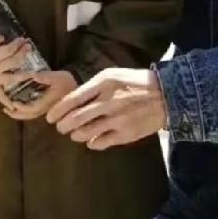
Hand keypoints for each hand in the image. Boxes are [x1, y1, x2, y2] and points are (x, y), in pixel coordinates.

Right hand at [0, 31, 33, 105]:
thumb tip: (3, 37)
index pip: (8, 50)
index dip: (17, 44)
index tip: (23, 39)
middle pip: (13, 62)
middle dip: (23, 54)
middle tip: (29, 47)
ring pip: (11, 78)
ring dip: (23, 74)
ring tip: (32, 70)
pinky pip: (0, 95)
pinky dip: (6, 101)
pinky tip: (14, 106)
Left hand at [3, 70, 77, 120]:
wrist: (78, 87)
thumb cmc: (67, 81)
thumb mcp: (55, 76)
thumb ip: (43, 76)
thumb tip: (32, 76)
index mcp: (47, 102)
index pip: (31, 108)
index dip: (21, 107)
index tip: (12, 102)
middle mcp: (46, 109)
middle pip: (29, 115)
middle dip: (16, 114)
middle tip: (5, 109)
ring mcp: (47, 110)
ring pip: (31, 116)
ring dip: (19, 114)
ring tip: (9, 110)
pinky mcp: (48, 108)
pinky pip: (34, 113)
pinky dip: (25, 112)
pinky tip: (20, 107)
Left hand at [47, 67, 166, 149]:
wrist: (166, 96)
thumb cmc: (135, 83)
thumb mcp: (112, 75)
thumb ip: (92, 87)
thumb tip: (70, 100)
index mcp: (103, 83)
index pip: (72, 99)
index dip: (58, 110)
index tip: (50, 117)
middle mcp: (108, 101)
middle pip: (75, 118)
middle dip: (63, 125)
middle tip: (60, 127)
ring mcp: (117, 119)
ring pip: (84, 133)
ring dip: (75, 135)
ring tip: (75, 134)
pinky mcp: (125, 134)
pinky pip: (100, 143)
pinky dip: (92, 143)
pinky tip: (91, 140)